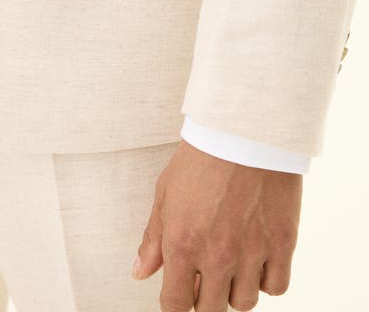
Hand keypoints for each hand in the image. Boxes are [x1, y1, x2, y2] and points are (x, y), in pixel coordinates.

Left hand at [132, 139, 302, 310]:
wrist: (244, 130)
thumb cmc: (202, 156)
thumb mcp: (166, 193)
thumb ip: (153, 238)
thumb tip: (141, 272)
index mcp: (183, 244)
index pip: (176, 304)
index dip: (176, 303)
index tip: (181, 292)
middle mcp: (217, 256)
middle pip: (211, 309)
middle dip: (205, 295)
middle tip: (207, 272)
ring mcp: (252, 252)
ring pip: (244, 301)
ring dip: (236, 287)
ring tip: (233, 260)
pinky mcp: (282, 243)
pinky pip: (276, 287)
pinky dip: (267, 279)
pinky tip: (258, 257)